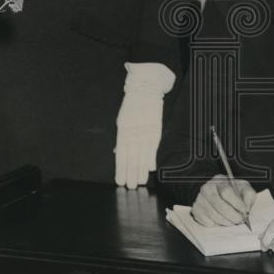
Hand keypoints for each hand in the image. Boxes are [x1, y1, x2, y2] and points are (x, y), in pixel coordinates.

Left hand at [114, 62, 174, 188]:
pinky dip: (151, 157)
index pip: (120, 154)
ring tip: (140, 182)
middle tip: (130, 187)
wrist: (145, 87)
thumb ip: (122, 137)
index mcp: (123, 130)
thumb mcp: (123, 120)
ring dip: (141, 169)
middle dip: (130, 173)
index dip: (120, 169)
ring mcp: (145, 130)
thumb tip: (118, 153)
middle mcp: (133, 132)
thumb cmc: (132, 105)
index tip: (119, 181)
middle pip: (131, 157)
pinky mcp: (155, 128)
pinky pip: (153, 146)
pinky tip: (151, 168)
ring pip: (142, 154)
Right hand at [192, 174, 255, 225]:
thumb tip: (245, 209)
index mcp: (220, 180)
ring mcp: (200, 199)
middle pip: (219, 205)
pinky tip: (221, 220)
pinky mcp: (196, 210)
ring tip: (232, 221)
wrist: (218, 193)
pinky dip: (216, 224)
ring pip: (213, 215)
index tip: (244, 211)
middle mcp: (207, 188)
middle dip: (232, 215)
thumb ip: (248, 196)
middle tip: (240, 220)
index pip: (226, 191)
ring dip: (225, 222)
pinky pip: (206, 221)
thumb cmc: (233, 191)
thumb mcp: (244, 189)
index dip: (236, 203)